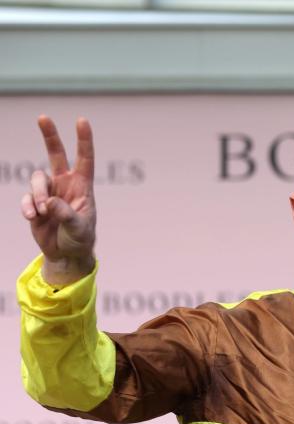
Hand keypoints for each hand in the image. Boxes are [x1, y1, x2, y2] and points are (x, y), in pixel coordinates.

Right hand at [20, 115, 96, 284]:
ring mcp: (48, 192)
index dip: (84, 140)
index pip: (84, 159)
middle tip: (43, 117)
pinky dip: (27, 206)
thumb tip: (48, 201)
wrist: (66, 253)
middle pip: (56, 154)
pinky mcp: (34, 203)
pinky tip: (32, 217)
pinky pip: (26, 198)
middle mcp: (65, 184)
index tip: (81, 120)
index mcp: (82, 186)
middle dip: (49, 135)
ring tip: (41, 212)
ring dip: (36, 194)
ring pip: (36, 179)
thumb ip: (66, 214)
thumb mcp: (79, 227)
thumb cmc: (80, 238)